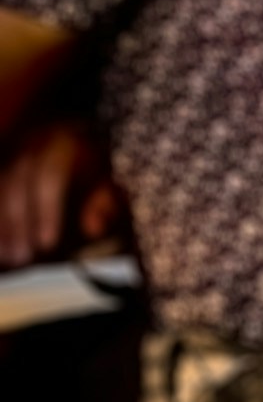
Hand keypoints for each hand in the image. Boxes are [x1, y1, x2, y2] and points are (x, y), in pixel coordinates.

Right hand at [0, 118, 114, 268]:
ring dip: (2, 225)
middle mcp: (33, 143)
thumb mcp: (113, 184)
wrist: (82, 146)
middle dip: (18, 223)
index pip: (48, 177)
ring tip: (8, 258)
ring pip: (1, 187)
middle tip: (23, 258)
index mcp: (64, 143)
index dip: (46, 212)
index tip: (47, 244)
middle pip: (17, 183)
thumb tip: (92, 229)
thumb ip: (107, 204)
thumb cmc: (102, 172)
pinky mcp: (5, 165)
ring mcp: (14, 152)